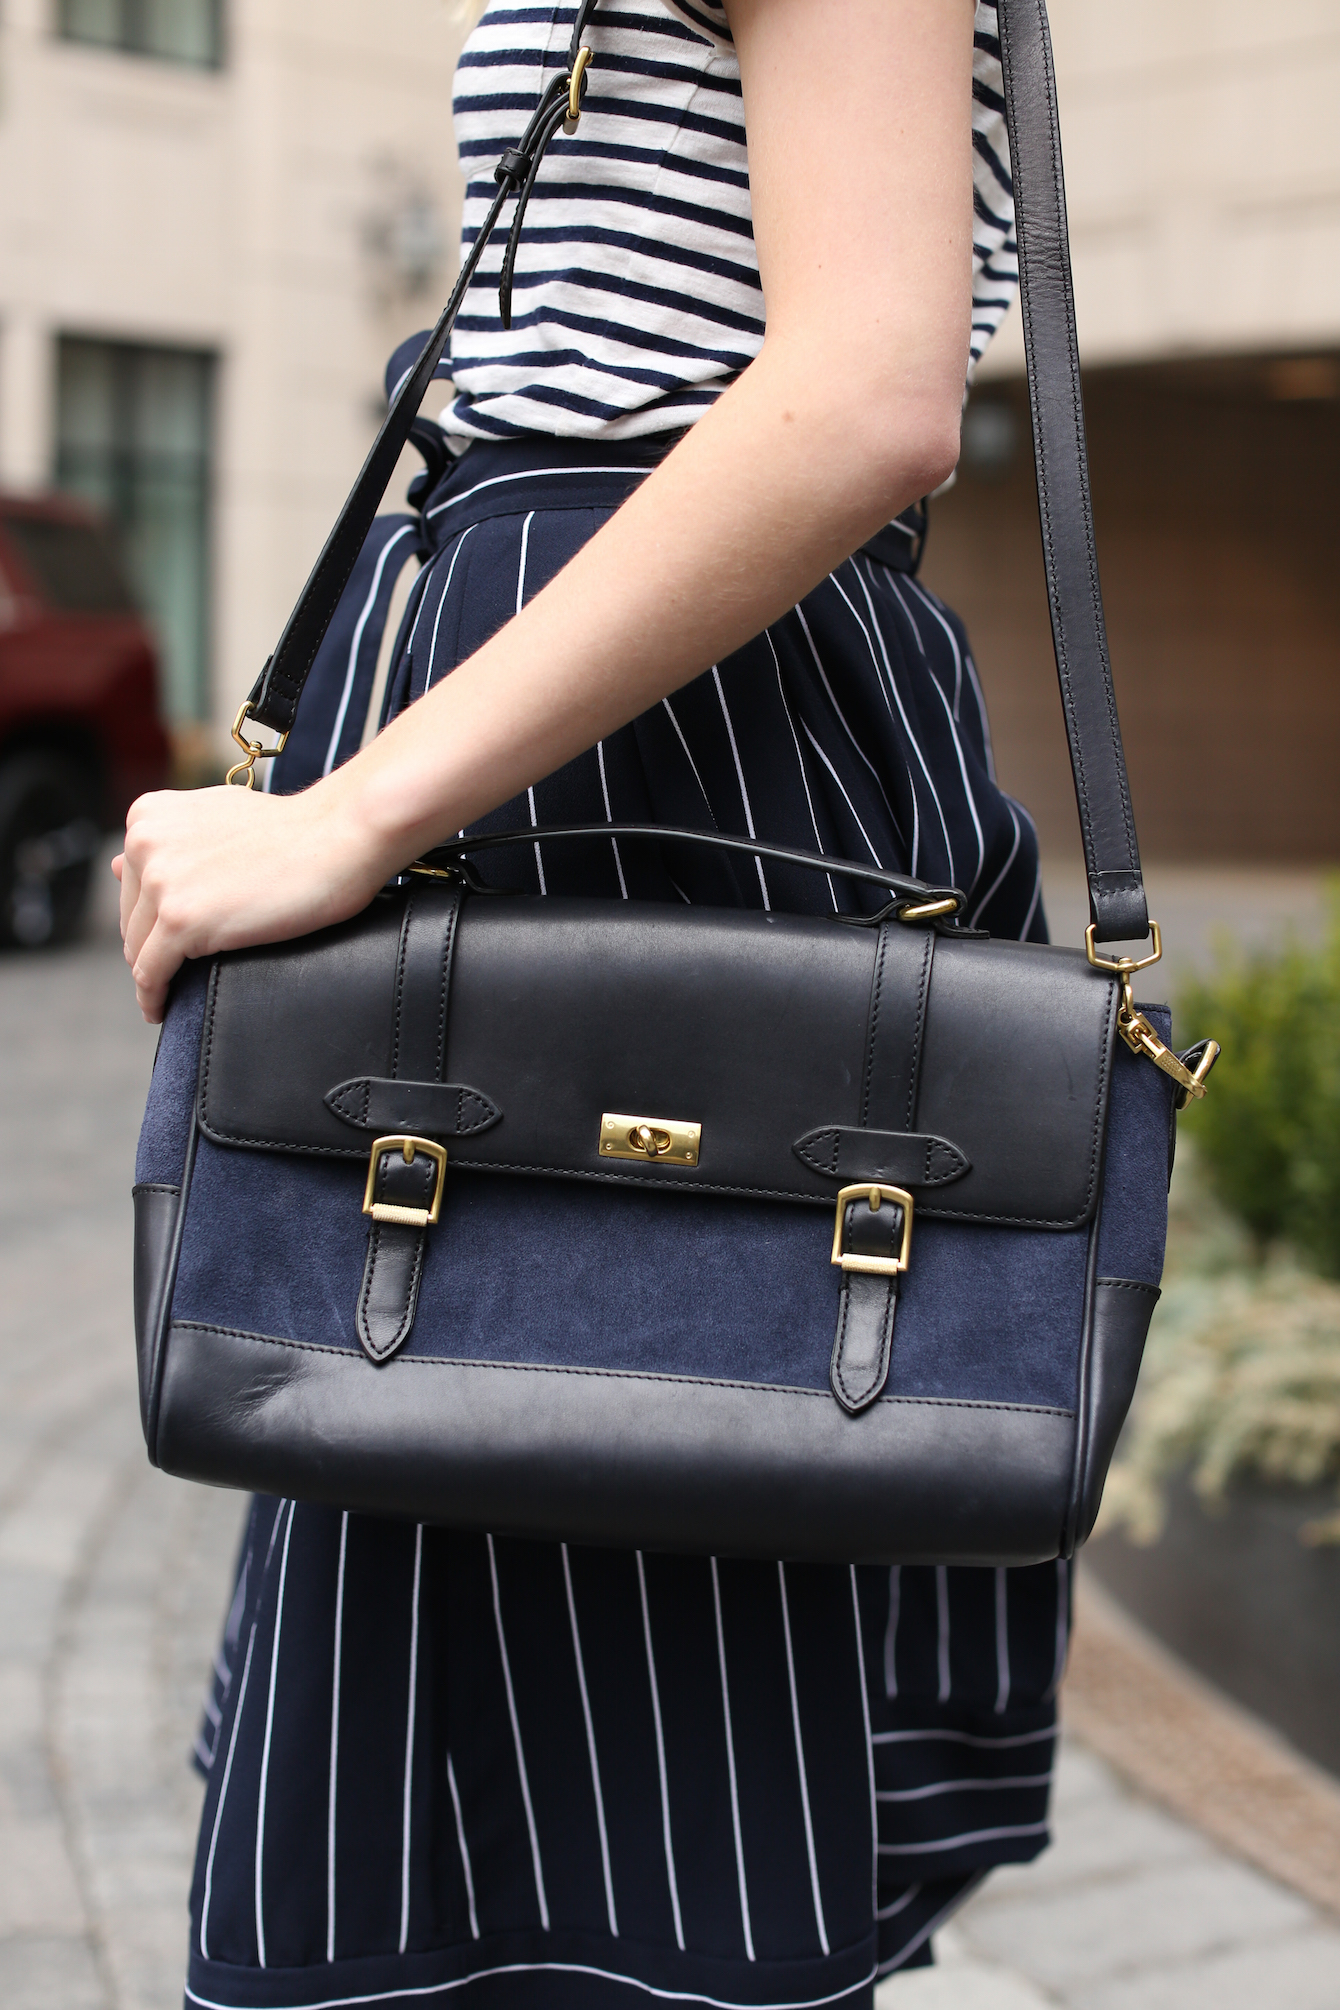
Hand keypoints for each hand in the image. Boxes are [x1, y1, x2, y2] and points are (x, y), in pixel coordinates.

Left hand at [113, 777, 393, 1023]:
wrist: (338, 836)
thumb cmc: (293, 829)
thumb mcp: (216, 816)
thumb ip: (170, 840)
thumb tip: (117, 866)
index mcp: (149, 816)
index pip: (132, 885)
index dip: (148, 917)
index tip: (165, 939)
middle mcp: (145, 843)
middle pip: (131, 918)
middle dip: (149, 947)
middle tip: (172, 972)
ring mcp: (161, 883)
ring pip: (138, 949)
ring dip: (151, 976)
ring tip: (166, 995)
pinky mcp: (183, 921)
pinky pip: (153, 973)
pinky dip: (153, 997)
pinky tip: (161, 1009)